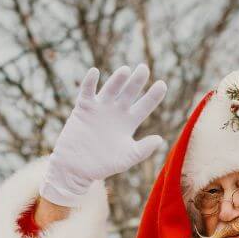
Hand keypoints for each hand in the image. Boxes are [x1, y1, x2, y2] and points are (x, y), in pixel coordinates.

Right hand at [40, 63, 166, 206]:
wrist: (76, 169)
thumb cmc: (102, 165)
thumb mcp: (127, 158)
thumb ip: (143, 149)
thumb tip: (160, 139)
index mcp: (129, 122)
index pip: (145, 106)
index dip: (153, 96)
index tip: (163, 84)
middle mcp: (116, 112)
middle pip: (129, 92)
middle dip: (137, 81)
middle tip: (144, 68)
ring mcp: (100, 109)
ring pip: (111, 89)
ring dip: (117, 79)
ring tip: (125, 70)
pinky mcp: (83, 108)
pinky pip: (87, 92)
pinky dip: (89, 82)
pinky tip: (94, 72)